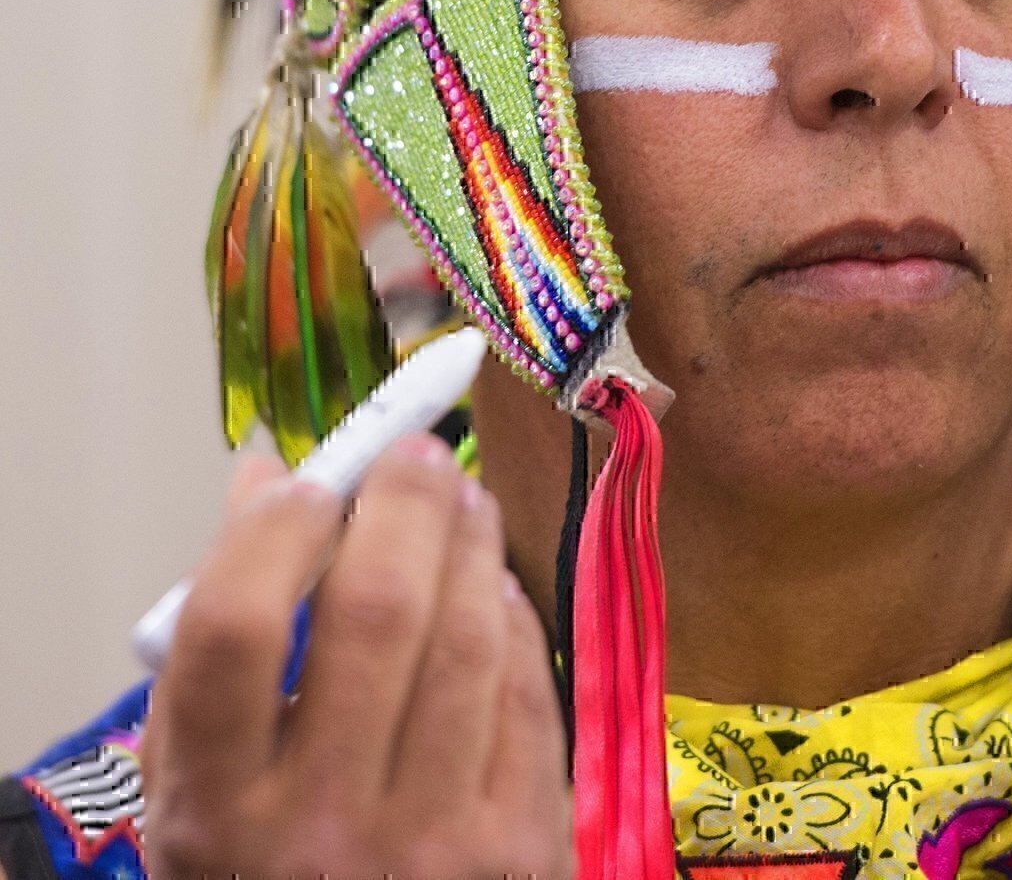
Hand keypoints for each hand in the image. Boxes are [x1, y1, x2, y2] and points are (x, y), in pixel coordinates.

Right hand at [143, 438, 572, 878]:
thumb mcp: (203, 802)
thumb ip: (220, 659)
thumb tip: (270, 477)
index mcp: (216, 818)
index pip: (229, 635)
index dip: (270, 534)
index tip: (304, 481)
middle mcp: (324, 831)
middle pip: (375, 613)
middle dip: (403, 504)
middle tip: (413, 450)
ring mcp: (437, 842)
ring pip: (468, 640)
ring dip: (471, 544)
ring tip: (462, 498)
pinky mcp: (527, 847)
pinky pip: (528, 694)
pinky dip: (511, 621)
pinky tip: (494, 585)